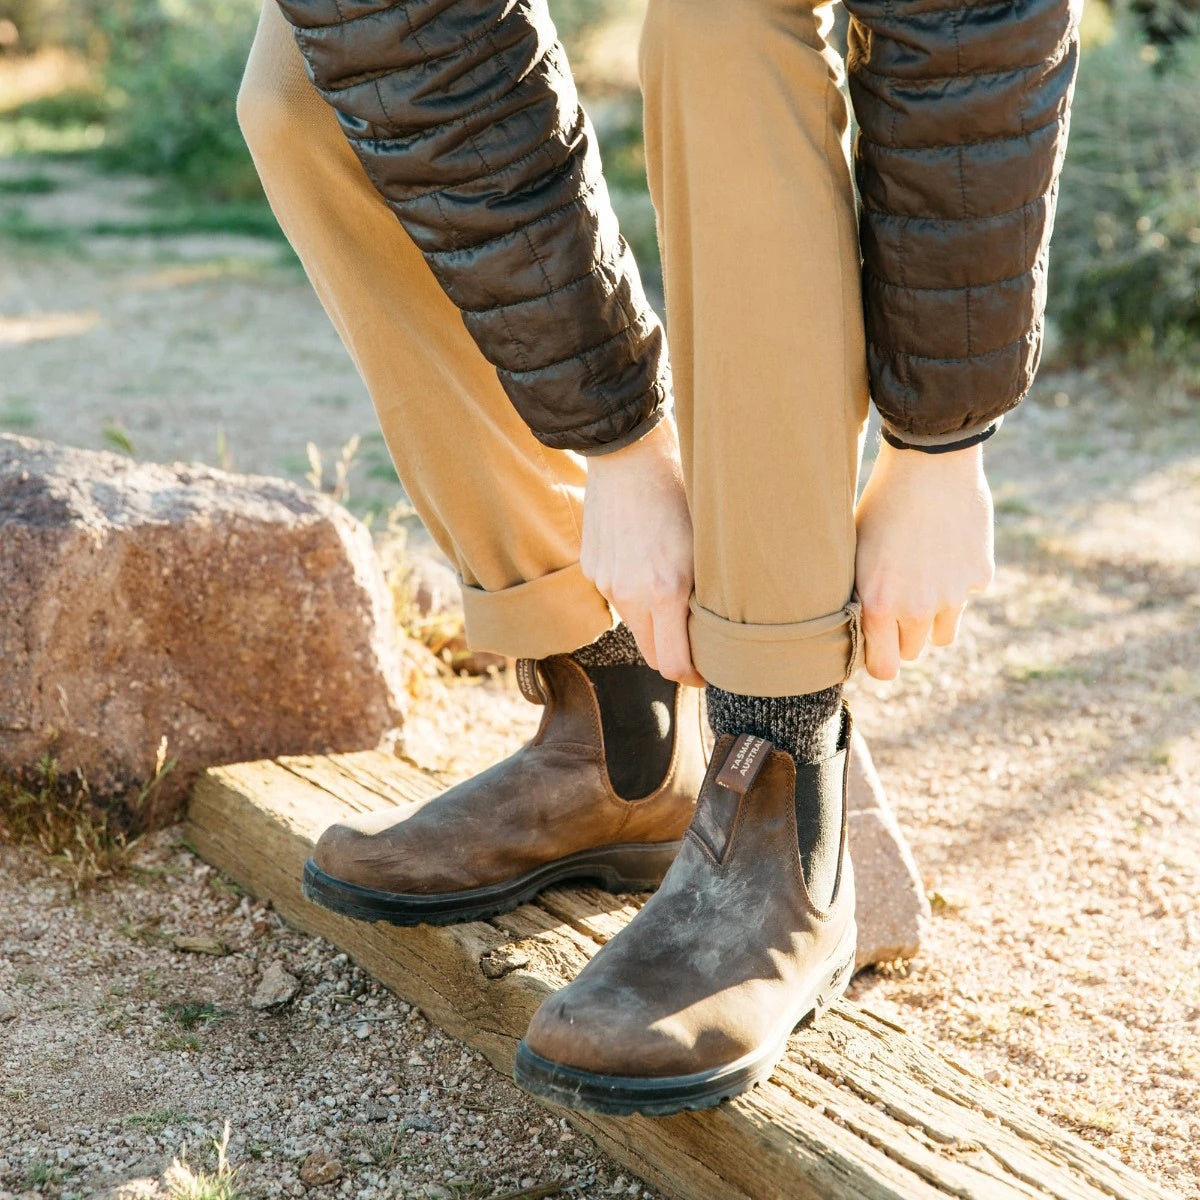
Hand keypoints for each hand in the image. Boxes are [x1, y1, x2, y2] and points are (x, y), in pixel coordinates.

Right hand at [581, 420, 704, 686]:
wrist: (628, 452)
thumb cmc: (680, 491)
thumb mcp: (705, 546)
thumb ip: (701, 594)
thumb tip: (709, 632)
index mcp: (666, 590)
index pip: (671, 663)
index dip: (691, 675)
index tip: (705, 671)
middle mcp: (630, 593)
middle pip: (649, 653)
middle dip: (672, 655)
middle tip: (695, 644)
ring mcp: (606, 581)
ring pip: (633, 622)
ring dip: (653, 619)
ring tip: (671, 587)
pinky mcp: (591, 566)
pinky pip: (616, 594)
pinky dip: (633, 591)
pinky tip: (645, 559)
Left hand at [854, 439, 994, 680]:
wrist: (927, 462)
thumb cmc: (878, 503)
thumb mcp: (855, 554)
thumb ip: (862, 597)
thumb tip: (857, 629)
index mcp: (880, 606)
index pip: (885, 668)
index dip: (879, 659)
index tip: (875, 646)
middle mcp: (919, 609)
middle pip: (914, 651)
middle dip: (904, 635)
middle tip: (895, 603)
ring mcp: (954, 594)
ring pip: (944, 633)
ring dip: (933, 618)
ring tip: (919, 583)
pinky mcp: (980, 575)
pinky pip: (967, 595)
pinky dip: (958, 582)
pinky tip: (943, 549)